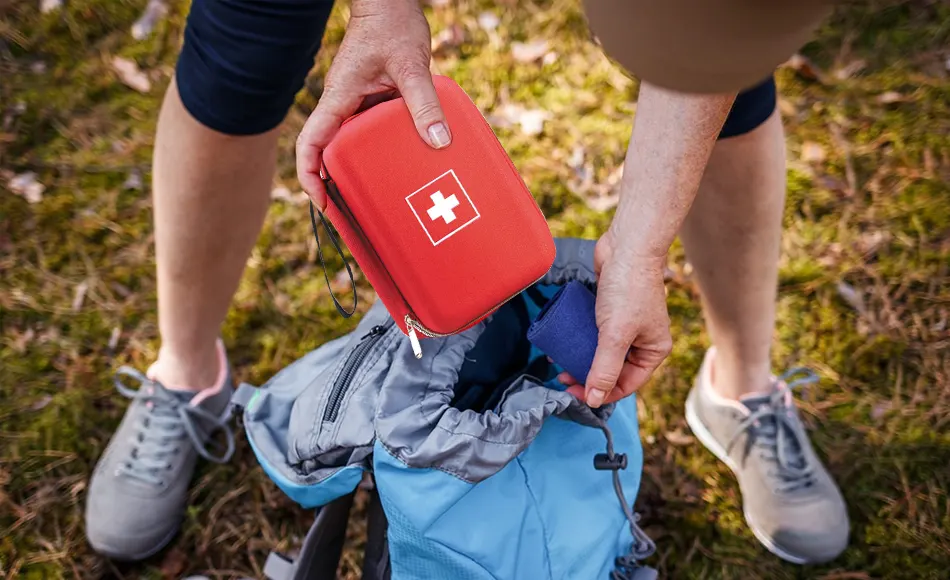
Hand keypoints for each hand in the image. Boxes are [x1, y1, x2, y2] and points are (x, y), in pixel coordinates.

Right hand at [296, 0, 449, 208]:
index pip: (311, 144)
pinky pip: (372, 132)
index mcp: (339, 99)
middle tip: (356, 217)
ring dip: (360, 172)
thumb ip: (423, 102)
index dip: (310, 176)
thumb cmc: (392, 24)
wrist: (391, 1)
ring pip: (352, 145)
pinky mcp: (374, 99)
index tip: (322, 203)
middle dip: (337, 185)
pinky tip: (401, 169)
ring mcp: (358, 103)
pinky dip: (381, 153)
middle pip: (329, 153)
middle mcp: (343, 105)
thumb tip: (439, 141)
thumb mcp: (410, 65)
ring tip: (378, 202)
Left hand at [560, 230, 672, 406]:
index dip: (601, 393)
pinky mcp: (610, 312)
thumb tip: (595, 400)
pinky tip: (563, 343)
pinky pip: (594, 334)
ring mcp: (626, 326)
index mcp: (653, 350)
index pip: (626, 384)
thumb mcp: (616, 334)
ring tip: (559, 362)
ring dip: (581, 359)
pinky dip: (580, 340)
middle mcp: (642, 341)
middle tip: (563, 379)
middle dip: (588, 377)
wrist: (627, 246)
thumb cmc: (628, 288)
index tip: (574, 394)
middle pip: (613, 370)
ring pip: (601, 353)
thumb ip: (605, 368)